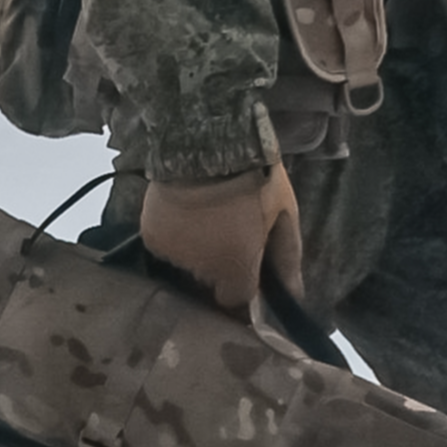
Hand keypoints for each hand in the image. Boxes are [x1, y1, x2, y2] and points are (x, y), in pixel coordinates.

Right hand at [140, 161, 304, 313]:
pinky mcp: (151, 237)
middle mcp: (201, 273)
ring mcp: (174, 256)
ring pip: (188, 264)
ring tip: (209, 216)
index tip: (248, 264)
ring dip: (198, 250)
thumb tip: (295, 295)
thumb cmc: (258, 180)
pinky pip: (167, 246)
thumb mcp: (284, 216)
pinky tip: (187, 212)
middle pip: (212, 281)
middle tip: (232, 228)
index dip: (243, 283)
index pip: (236, 300)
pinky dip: (176, 235)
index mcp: (236, 270)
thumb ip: (287, 260)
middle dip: (222, 263)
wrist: (210, 146)